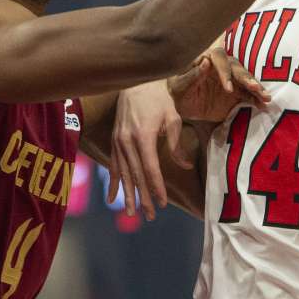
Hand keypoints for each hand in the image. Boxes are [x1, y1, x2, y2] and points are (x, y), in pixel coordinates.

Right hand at [108, 80, 181, 219]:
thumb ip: (176, 145)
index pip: (151, 168)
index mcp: (143, 136)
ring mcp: (118, 141)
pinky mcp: (114, 140)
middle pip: (136, 175)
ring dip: (128, 194)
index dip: (157, 187)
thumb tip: (186, 166)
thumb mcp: (172, 119)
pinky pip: (114, 165)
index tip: (163, 203)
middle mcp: (127, 141)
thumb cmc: (158, 99)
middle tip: (151, 216)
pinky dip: (114, 182)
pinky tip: (113, 198)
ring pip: (124, 174)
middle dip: (144, 197)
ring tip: (132, 213)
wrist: (135, 82)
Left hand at [169, 47, 270, 122]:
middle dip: (246, 78)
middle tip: (254, 88)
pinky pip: (249, 94)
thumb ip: (191, 76)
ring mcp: (231, 79)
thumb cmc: (179, 92)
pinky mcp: (237, 92)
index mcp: (207, 59)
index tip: (228, 88)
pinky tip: (264, 104)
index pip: (218, 59)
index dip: (225, 72)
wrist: (186, 106)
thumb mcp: (179, 86)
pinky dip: (256, 98)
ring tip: (265, 97)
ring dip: (256, 87)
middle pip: (236, 67)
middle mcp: (222, 65)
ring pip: (246, 79)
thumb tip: (206, 62)